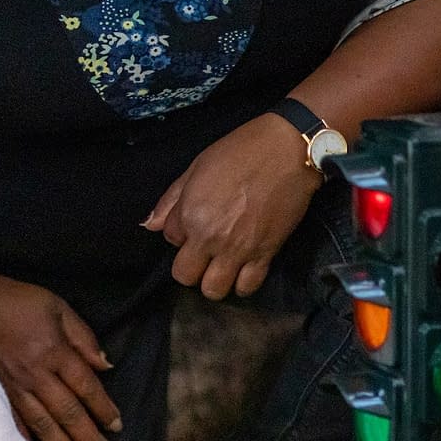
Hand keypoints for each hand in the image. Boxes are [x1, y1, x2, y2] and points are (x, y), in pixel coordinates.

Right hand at [0, 240, 119, 440]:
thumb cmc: (18, 303)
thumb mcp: (59, 308)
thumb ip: (84, 338)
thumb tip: (105, 366)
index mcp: (55, 352)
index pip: (86, 388)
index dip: (103, 410)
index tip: (117, 427)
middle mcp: (38, 375)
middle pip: (68, 413)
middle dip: (88, 438)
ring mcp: (17, 388)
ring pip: (44, 425)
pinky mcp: (1, 393)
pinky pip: (17, 423)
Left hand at [144, 113, 323, 300]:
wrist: (290, 149)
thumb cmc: (242, 151)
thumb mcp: (197, 167)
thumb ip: (171, 199)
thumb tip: (150, 224)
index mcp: (190, 215)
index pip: (170, 241)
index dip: (181, 234)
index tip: (195, 224)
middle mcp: (210, 238)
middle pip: (185, 276)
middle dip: (190, 268)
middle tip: (203, 254)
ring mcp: (238, 250)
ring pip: (213, 290)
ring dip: (214, 282)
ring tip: (221, 267)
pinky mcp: (265, 254)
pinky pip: (247, 287)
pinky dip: (243, 285)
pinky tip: (243, 271)